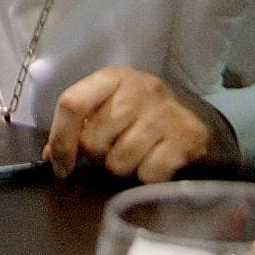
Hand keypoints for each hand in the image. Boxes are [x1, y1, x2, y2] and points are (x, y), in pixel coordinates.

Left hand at [45, 67, 229, 182]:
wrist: (202, 120)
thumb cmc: (145, 115)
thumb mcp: (112, 107)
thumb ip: (80, 126)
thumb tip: (52, 156)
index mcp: (113, 77)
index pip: (72, 104)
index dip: (61, 140)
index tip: (61, 166)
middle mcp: (140, 89)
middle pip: (94, 140)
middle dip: (98, 156)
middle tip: (113, 151)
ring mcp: (165, 113)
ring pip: (119, 162)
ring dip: (123, 169)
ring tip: (136, 156)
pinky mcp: (187, 138)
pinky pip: (149, 174)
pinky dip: (148, 177)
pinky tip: (157, 163)